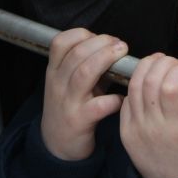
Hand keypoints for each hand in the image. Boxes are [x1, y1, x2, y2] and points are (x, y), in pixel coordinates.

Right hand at [39, 28, 126, 162]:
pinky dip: (114, 99)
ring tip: (122, 56)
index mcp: (54, 71)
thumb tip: (115, 47)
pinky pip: (98, 106)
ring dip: (106, 60)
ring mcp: (67, 102)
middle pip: (77, 54)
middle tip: (120, 44)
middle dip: (101, 43)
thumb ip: (90, 66)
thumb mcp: (72, 84)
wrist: (57, 144)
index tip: (101, 37)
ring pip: (84, 73)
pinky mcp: (79, 121)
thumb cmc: (70, 107)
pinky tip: (122, 97)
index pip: (60, 43)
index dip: (82, 34)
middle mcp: (57, 84)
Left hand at [120, 53, 177, 177]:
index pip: (172, 86)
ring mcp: (135, 129)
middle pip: (150, 80)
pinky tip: (148, 82)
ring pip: (134, 85)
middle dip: (163, 62)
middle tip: (173, 63)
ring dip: (146, 67)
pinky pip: (126, 99)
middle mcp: (153, 127)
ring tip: (159, 64)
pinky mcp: (124, 130)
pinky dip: (136, 84)